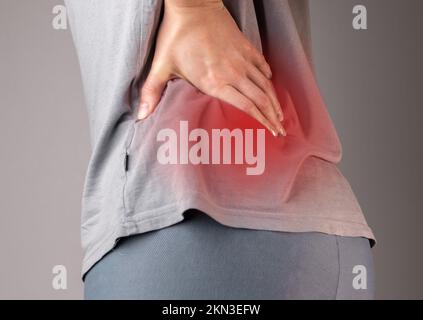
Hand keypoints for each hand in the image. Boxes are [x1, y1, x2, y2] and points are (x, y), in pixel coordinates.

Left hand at [138, 0, 285, 136]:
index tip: (271, 131)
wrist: (193, 4)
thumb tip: (141, 116)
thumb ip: (152, 92)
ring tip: (281, 114)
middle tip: (281, 129)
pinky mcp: (245, 46)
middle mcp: (233, 73)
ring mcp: (241, 59)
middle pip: (260, 99)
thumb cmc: (177, 35)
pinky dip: (269, 77)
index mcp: (215, 81)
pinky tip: (271, 84)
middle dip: (273, 116)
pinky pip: (262, 65)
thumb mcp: (161, 65)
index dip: (261, 121)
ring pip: (265, 84)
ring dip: (274, 100)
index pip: (246, 106)